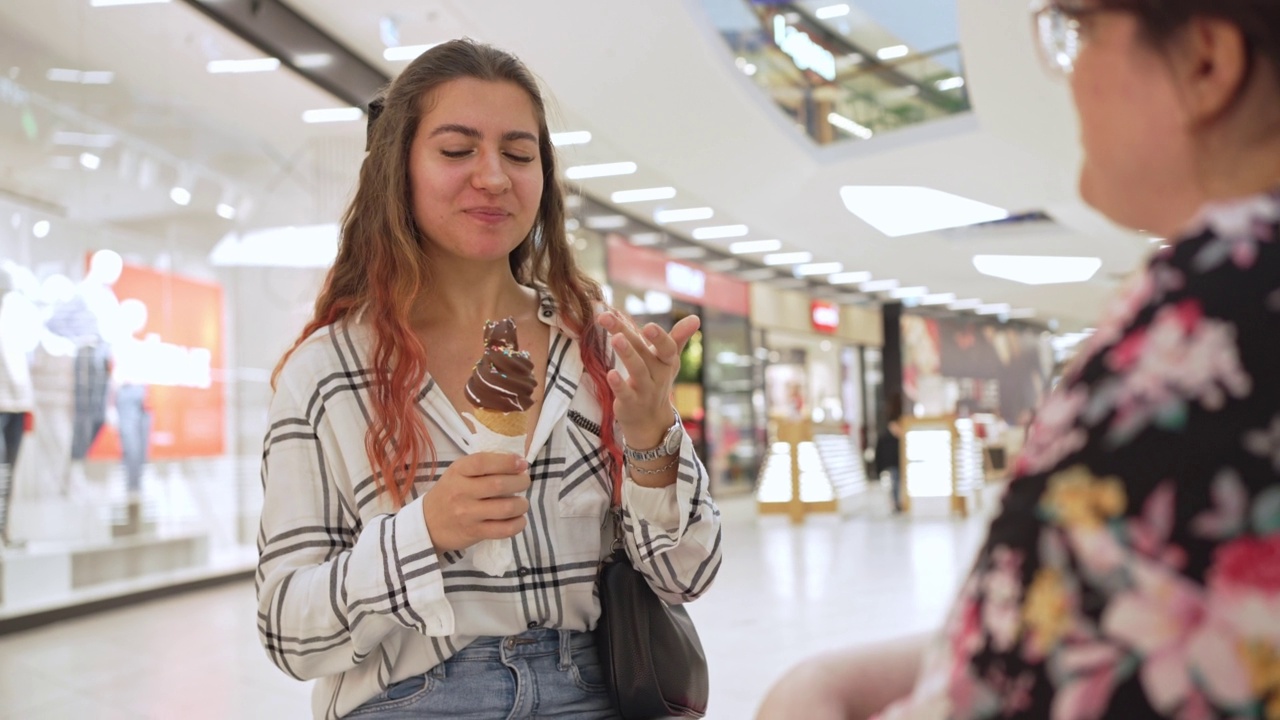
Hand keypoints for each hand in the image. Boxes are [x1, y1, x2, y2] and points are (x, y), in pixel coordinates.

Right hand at [421, 452, 530, 552]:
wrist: (427, 524)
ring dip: (522, 504)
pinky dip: (518, 524)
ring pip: (505, 508)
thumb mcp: (458, 473)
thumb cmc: (449, 493)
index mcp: (458, 472)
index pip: (483, 462)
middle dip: (520, 482)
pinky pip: (504, 530)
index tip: (521, 463)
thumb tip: (517, 462)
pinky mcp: (474, 532)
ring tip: (522, 503)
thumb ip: (482, 466)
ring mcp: (467, 514)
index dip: (507, 461)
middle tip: (524, 482)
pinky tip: (518, 519)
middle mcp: (461, 492)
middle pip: (499, 485)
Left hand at [596, 310, 699, 449]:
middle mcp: (658, 376)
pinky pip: (626, 394)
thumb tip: (696, 318)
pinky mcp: (630, 403)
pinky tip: (610, 373)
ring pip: (637, 372)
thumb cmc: (656, 380)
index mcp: (667, 362)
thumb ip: (678, 338)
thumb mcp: (668, 360)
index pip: (667, 348)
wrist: (650, 420)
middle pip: (644, 354)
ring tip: (615, 339)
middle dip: (628, 336)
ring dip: (627, 355)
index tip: (648, 326)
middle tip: (612, 321)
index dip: (660, 338)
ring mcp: (645, 391)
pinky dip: (619, 384)